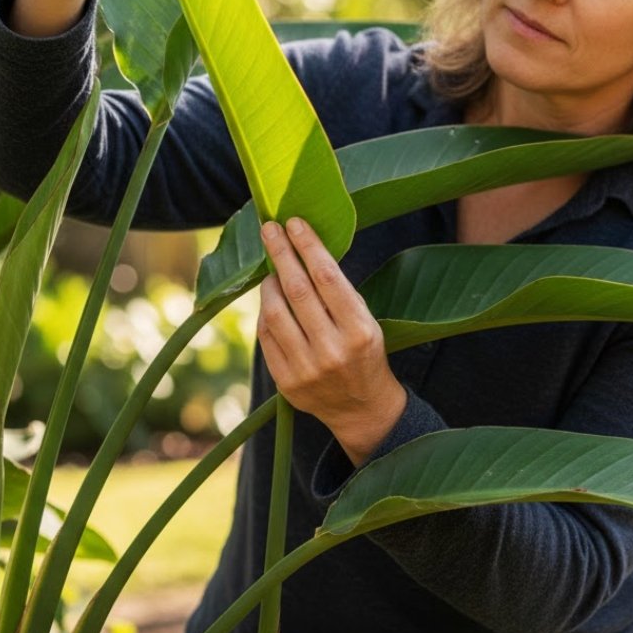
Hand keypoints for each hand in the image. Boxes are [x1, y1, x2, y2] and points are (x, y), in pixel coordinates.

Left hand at [258, 218, 406, 466]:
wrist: (363, 409)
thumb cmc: (365, 353)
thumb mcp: (367, 321)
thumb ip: (338, 293)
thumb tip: (304, 251)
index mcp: (359, 331)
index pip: (327, 277)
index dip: (307, 245)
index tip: (294, 223)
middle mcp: (332, 350)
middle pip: (297, 290)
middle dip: (280, 253)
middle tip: (269, 229)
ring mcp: (306, 369)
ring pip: (274, 313)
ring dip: (269, 283)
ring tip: (272, 268)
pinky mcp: (286, 382)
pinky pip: (266, 337)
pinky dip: (266, 313)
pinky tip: (271, 300)